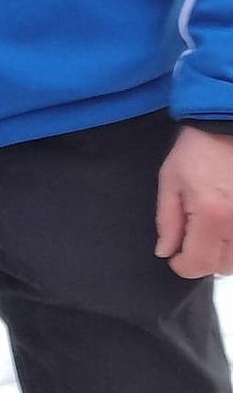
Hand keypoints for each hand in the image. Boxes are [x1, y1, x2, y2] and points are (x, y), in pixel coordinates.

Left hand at [155, 124, 232, 277]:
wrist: (227, 125)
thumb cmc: (198, 148)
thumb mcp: (171, 180)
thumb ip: (167, 221)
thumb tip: (165, 252)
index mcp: (211, 214)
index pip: (198, 263)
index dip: (181, 266)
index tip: (174, 257)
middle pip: (221, 267)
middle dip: (202, 259)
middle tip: (193, 238)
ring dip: (222, 253)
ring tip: (212, 229)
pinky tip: (225, 225)